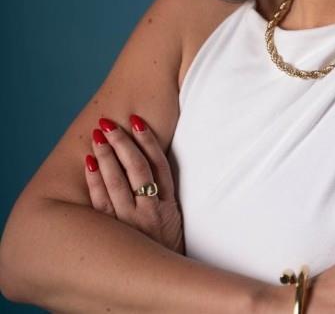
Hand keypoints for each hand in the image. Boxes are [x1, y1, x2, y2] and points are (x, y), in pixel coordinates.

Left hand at [84, 114, 183, 253]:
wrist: (158, 285)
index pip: (159, 164)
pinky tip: (89, 162)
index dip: (148, 141)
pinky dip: (95, 181)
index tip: (136, 121)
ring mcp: (130, 223)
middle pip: (137, 169)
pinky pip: (101, 203)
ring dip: (107, 155)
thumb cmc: (163, 247)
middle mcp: (150, 212)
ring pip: (117, 182)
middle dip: (122, 143)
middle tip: (109, 123)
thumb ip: (163, 190)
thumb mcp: (173, 218)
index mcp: (168, 205)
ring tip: (98, 135)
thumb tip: (148, 155)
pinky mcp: (113, 235)